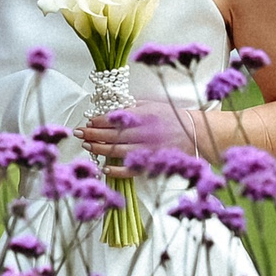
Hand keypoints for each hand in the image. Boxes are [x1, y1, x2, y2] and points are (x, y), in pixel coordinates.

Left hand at [80, 104, 203, 163]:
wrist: (196, 134)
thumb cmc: (173, 118)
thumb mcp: (154, 106)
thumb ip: (133, 107)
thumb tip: (110, 110)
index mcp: (145, 115)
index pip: (116, 118)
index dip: (99, 120)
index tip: (88, 120)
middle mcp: (145, 132)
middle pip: (112, 134)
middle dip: (93, 133)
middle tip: (79, 132)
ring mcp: (148, 149)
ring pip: (117, 150)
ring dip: (99, 148)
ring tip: (87, 145)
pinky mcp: (151, 163)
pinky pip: (130, 169)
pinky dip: (116, 169)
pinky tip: (104, 167)